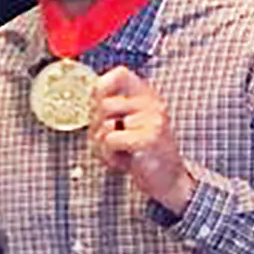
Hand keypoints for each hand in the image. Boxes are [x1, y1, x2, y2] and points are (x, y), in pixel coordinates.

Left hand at [90, 67, 194, 213]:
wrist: (168, 180)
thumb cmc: (141, 153)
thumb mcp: (126, 125)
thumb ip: (108, 109)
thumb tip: (86, 96)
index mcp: (146, 95)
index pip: (120, 73)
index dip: (100, 87)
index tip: (97, 106)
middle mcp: (152, 103)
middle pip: (102, 104)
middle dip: (96, 127)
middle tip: (111, 141)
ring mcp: (153, 119)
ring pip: (103, 123)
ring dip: (103, 144)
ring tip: (121, 151)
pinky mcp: (150, 137)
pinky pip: (110, 140)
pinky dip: (110, 156)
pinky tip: (126, 161)